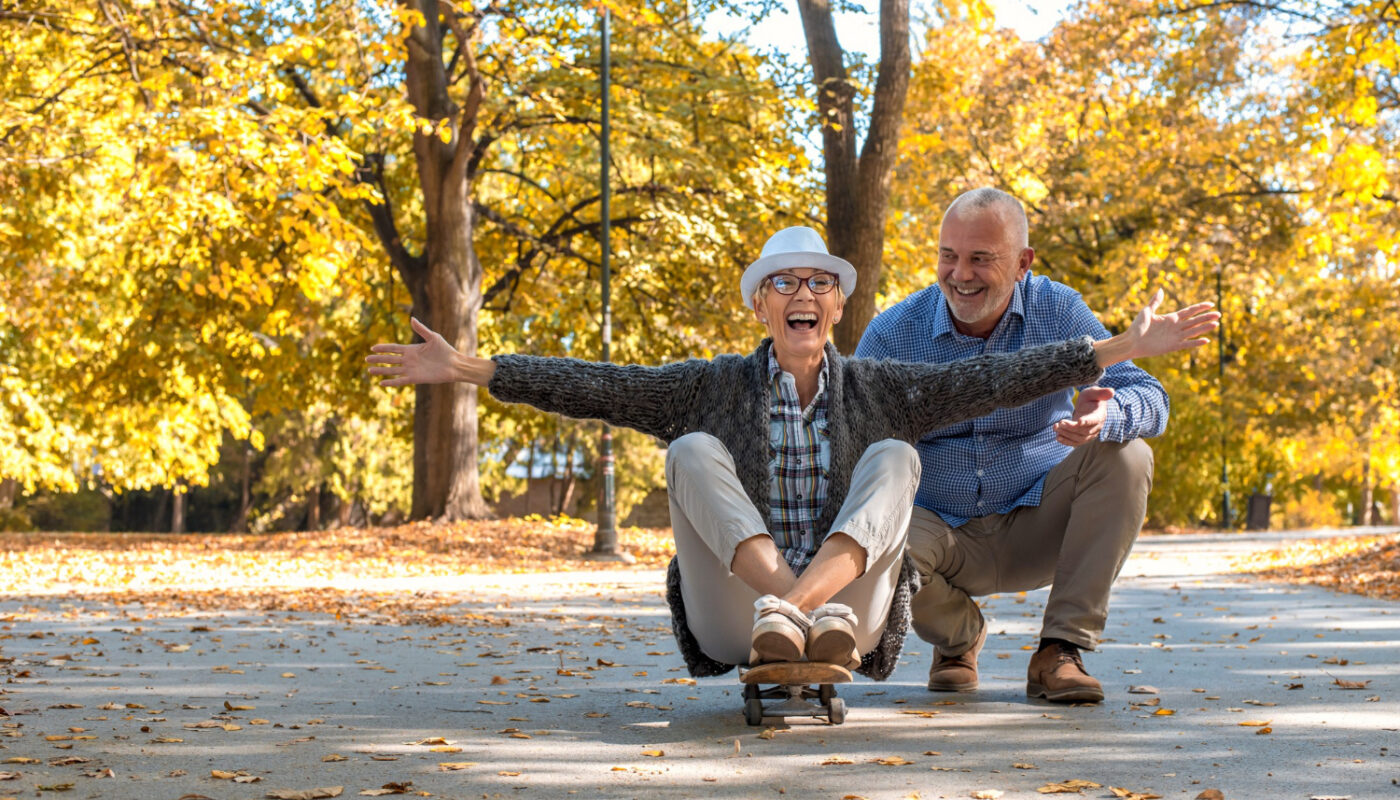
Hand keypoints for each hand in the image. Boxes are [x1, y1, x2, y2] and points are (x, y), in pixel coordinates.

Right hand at [367, 317, 486, 386]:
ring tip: (369, 371)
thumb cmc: (446, 350)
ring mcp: (411, 370)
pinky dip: (391, 382)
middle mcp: (409, 360)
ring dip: (381, 371)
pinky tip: (382, 383)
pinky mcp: (416, 378)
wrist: (454, 364)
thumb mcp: (433, 337)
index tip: (372, 347)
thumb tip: (412, 318)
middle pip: (389, 359)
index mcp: (412, 349)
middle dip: (378, 359)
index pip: (393, 348)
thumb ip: (421, 329)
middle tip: (366, 359)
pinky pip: (401, 380)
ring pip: (392, 370)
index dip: (383, 348)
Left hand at [1053, 386, 1113, 446]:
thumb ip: (1101, 392)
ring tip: (1056, 427)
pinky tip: (1058, 437)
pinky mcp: (1083, 437)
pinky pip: (1076, 443)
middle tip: (1060, 422)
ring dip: (1067, 434)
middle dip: (1071, 428)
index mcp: (1099, 415)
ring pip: (1079, 438)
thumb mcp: (1094, 392)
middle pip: (1084, 431)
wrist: (1089, 406)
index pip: (1094, 420)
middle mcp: (1097, 427)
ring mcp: (1090, 434)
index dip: (1087, 421)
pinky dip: (1067, 441)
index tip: (1078, 421)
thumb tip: (1112, 391)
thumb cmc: (1091, 398)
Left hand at [1123, 289, 1219, 360]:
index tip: (1211, 304)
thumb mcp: (1146, 312)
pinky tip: (1206, 341)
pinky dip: (1196, 343)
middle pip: (1195, 321)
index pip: (1189, 311)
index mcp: (1171, 318)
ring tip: (1216, 325)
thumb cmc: (1136, 327)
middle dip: (1207, 317)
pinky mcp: (1172, 346)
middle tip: (1219, 314)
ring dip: (1204, 328)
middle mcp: (1176, 327)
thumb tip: (1161, 290)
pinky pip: (1187, 344)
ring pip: (1193, 331)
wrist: (1131, 342)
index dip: (1200, 308)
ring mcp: (1175, 337)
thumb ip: (1155, 302)